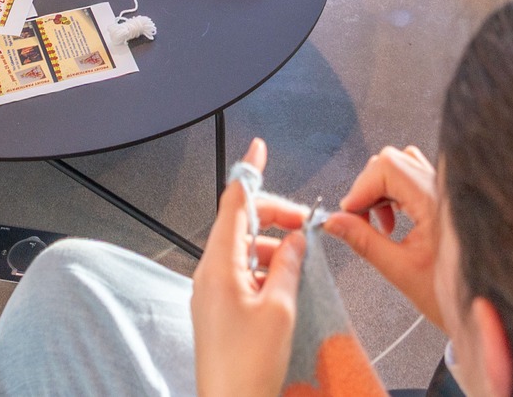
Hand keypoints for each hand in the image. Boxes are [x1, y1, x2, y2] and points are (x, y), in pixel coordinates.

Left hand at [191, 139, 310, 396]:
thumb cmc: (247, 366)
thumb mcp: (279, 309)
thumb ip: (288, 266)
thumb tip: (295, 239)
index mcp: (219, 264)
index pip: (234, 202)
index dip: (250, 172)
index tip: (258, 147)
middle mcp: (209, 272)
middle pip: (240, 224)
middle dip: (272, 217)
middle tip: (304, 226)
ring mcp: (211, 292)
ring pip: (242, 250)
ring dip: (271, 247)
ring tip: (299, 262)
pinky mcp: (218, 310)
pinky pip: (240, 274)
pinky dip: (264, 269)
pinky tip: (285, 284)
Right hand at [323, 145, 443, 326]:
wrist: (482, 311)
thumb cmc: (450, 295)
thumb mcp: (399, 270)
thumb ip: (362, 241)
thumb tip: (332, 221)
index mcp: (435, 202)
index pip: (387, 166)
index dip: (361, 187)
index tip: (349, 214)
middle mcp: (443, 190)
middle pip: (393, 161)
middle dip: (368, 188)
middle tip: (361, 221)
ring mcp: (446, 193)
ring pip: (403, 167)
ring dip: (382, 190)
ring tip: (381, 225)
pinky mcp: (445, 200)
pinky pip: (414, 179)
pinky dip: (395, 194)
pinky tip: (394, 224)